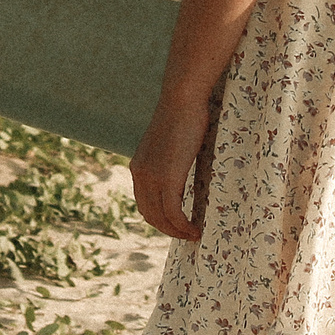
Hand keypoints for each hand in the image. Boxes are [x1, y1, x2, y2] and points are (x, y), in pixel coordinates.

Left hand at [130, 97, 209, 240]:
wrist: (181, 100)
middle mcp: (140, 175)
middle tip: (187, 235)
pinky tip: (195, 229)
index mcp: (139, 167)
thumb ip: (171, 158)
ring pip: (161, 218)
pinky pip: (173, 213)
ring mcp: (152, 178)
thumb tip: (182, 166)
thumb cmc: (183, 115)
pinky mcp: (167, 178)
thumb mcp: (171, 142)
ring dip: (177, 231)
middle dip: (168, 229)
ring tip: (193, 235)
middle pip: (150, 215)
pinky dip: (183, 226)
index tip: (176, 225)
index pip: (144, 203)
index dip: (159, 218)